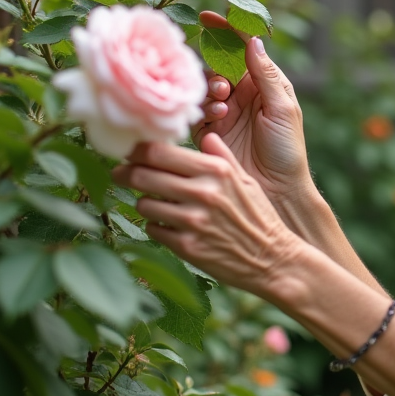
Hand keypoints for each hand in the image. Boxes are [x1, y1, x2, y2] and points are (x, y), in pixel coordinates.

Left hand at [113, 136, 306, 296]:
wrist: (272, 259)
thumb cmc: (259, 217)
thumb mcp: (246, 181)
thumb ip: (222, 157)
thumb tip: (207, 135)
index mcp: (215, 171)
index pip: (160, 151)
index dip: (136, 149)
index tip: (129, 150)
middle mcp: (202, 193)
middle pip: (143, 174)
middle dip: (126, 172)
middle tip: (121, 173)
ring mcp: (192, 221)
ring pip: (143, 203)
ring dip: (144, 201)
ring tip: (156, 203)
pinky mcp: (186, 247)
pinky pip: (153, 228)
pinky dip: (157, 225)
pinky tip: (170, 225)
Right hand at [195, 11, 310, 208]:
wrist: (278, 191)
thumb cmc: (288, 150)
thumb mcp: (283, 109)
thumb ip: (266, 75)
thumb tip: (253, 40)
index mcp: (263, 83)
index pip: (243, 48)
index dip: (227, 30)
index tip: (208, 17)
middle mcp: (242, 94)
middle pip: (217, 65)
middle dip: (215, 67)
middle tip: (223, 85)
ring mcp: (224, 112)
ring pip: (203, 87)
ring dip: (210, 89)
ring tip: (222, 104)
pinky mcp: (209, 132)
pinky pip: (195, 111)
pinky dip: (203, 108)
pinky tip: (217, 117)